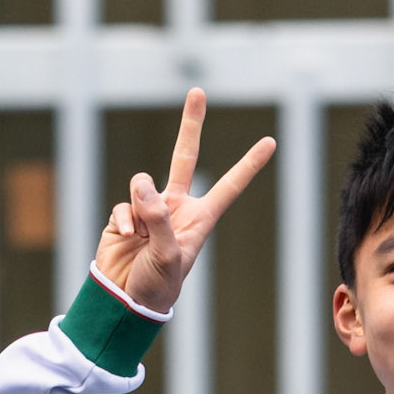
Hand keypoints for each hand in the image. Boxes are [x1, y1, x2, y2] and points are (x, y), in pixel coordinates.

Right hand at [94, 87, 274, 315]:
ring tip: (143, 238)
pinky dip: (125, 222)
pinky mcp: (125, 214)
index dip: (248, 165)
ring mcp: (149, 209)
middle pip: (184, 157)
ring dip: (141, 208)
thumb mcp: (168, 256)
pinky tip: (128, 241)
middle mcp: (176, 208)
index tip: (270, 142)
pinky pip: (123, 205)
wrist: (125, 302)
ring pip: (142, 183)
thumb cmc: (156, 286)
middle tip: (198, 92)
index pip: (229, 187)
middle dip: (191, 124)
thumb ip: (160, 218)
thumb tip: (143, 183)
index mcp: (200, 219)